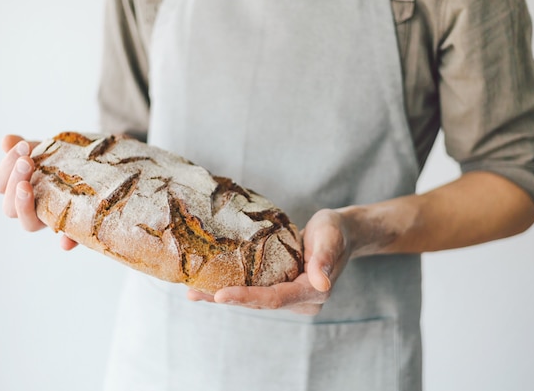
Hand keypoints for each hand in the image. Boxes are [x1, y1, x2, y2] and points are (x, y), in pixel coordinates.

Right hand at [0, 135, 77, 249]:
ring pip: (28, 223)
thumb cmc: (61, 159)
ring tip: (28, 186)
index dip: (6, 167)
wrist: (92, 165)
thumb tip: (6, 140)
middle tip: (27, 161)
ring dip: (25, 206)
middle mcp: (29, 208)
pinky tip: (66, 242)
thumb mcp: (43, 150)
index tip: (22, 147)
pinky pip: (69, 238)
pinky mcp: (74, 228)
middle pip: (9, 207)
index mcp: (17, 189)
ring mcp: (49, 220)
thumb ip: (24, 147)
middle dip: (15, 181)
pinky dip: (67, 240)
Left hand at [187, 209, 351, 314]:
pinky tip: (205, 284)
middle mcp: (299, 300)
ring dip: (221, 296)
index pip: (275, 299)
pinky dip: (231, 287)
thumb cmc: (336, 230)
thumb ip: (325, 258)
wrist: (341, 232)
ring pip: (252, 299)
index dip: (246, 297)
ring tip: (191, 291)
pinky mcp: (280, 287)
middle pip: (258, 303)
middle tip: (194, 293)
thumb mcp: (331, 237)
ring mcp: (288, 296)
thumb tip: (321, 284)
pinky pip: (253, 290)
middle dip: (225, 299)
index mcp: (313, 293)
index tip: (219, 295)